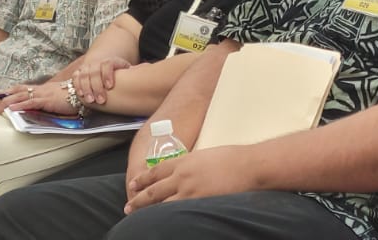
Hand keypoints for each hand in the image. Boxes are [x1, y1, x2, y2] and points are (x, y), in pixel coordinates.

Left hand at [5, 81, 75, 115]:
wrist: (85, 93)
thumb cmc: (75, 96)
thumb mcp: (59, 97)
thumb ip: (49, 100)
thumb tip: (43, 106)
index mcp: (43, 88)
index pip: (23, 87)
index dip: (10, 90)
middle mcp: (41, 89)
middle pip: (18, 91)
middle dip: (4, 97)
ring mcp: (44, 94)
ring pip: (22, 96)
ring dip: (8, 102)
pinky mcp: (48, 100)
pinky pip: (31, 102)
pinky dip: (21, 105)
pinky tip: (13, 109)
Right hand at [74, 57, 132, 105]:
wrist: (102, 61)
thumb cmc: (118, 70)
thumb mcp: (127, 67)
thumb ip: (135, 69)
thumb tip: (147, 67)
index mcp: (110, 61)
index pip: (107, 65)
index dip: (107, 75)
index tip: (110, 86)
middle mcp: (96, 63)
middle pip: (94, 73)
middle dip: (97, 87)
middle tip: (101, 100)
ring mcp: (87, 67)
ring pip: (84, 76)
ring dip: (86, 89)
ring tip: (91, 101)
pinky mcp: (79, 72)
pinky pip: (75, 77)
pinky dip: (77, 85)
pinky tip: (81, 95)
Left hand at [124, 146, 252, 213]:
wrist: (249, 165)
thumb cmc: (234, 158)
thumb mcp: (207, 155)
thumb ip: (194, 165)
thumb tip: (188, 173)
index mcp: (184, 161)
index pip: (156, 171)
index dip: (143, 179)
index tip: (133, 184)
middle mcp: (182, 176)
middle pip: (153, 190)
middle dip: (138, 199)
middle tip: (128, 206)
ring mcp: (189, 191)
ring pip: (161, 204)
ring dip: (147, 211)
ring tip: (137, 218)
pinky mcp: (199, 202)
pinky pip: (177, 212)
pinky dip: (166, 217)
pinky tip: (160, 222)